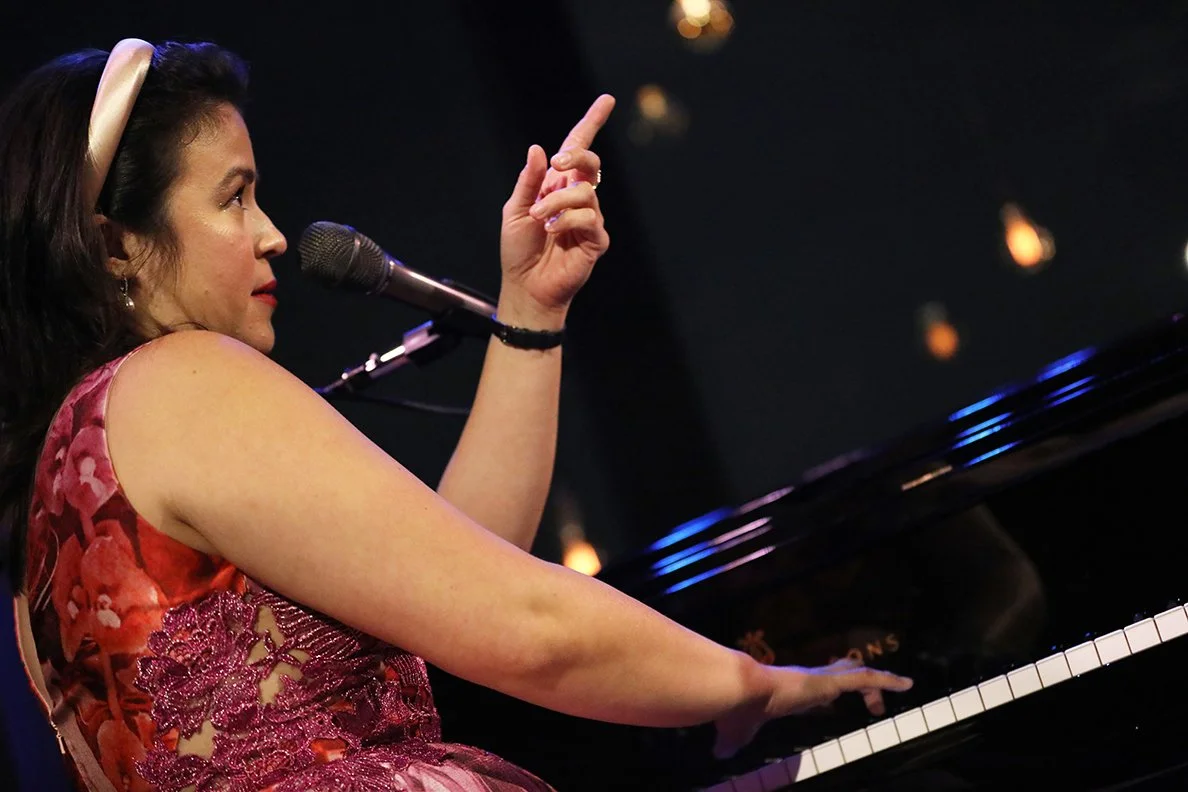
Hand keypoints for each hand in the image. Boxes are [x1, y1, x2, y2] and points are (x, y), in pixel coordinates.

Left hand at [499, 94, 614, 323]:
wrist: (525, 286)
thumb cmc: (519, 251)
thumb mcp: (515, 209)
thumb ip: (528, 181)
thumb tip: (539, 150)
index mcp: (556, 186)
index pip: (577, 150)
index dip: (591, 124)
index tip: (606, 101)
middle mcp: (576, 199)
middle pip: (591, 164)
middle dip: (577, 156)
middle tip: (558, 163)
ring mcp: (589, 219)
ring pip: (585, 192)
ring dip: (557, 202)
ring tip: (540, 219)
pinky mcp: (596, 240)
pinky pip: (589, 219)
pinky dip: (568, 222)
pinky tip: (555, 233)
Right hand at [713, 658, 912, 759]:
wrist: (740, 694)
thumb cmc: (740, 712)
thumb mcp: (737, 734)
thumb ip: (731, 743)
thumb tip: (717, 754)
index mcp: (791, 692)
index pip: (818, 688)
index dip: (830, 691)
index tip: (835, 701)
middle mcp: (808, 681)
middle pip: (842, 675)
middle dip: (860, 686)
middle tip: (875, 705)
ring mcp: (820, 679)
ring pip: (858, 675)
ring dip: (880, 685)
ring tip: (902, 689)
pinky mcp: (828, 681)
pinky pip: (866, 678)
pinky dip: (888, 680)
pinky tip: (907, 684)